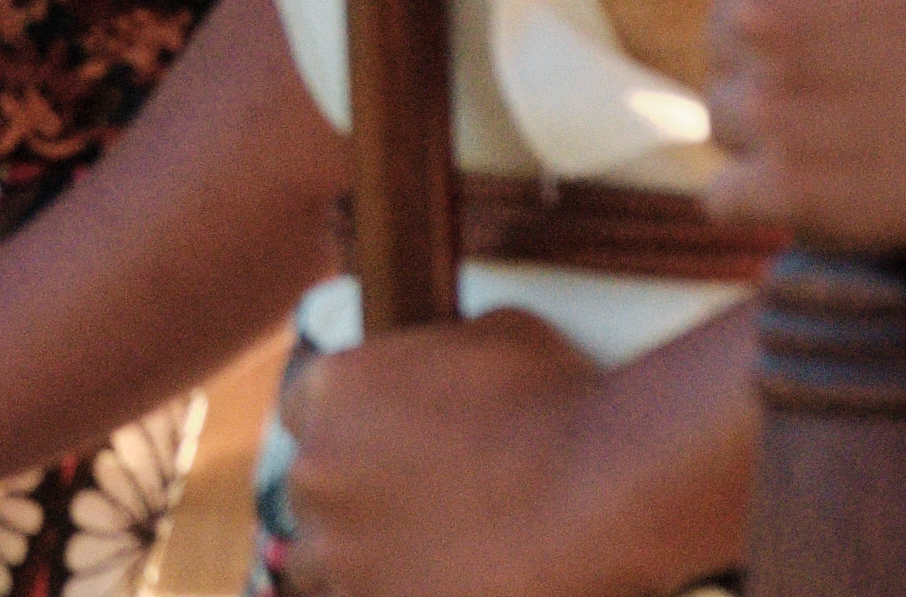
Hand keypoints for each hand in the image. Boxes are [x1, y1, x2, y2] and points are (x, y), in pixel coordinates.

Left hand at [272, 306, 734, 596]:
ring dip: (357, 562)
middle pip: (310, 492)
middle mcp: (318, 468)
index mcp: (333, 388)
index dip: (343, 434)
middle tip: (406, 517)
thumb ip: (441, 349)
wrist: (604, 488)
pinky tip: (441, 585)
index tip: (375, 456)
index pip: (301, 413)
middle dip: (349, 502)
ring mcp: (342, 547)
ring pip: (318, 562)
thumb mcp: (495, 334)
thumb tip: (448, 356)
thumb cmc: (562, 398)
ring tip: (418, 563)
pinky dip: (389, 593)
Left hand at [705, 0, 905, 243]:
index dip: (787, 1)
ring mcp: (765, 102)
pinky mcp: (793, 188)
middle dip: (781, 64)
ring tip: (852, 139)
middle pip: (726, 44)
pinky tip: (818, 190)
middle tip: (855, 87)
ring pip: (728, 120)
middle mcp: (747, 6)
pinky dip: (769, 198)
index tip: (837, 28)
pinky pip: (730, 198)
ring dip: (778, 131)